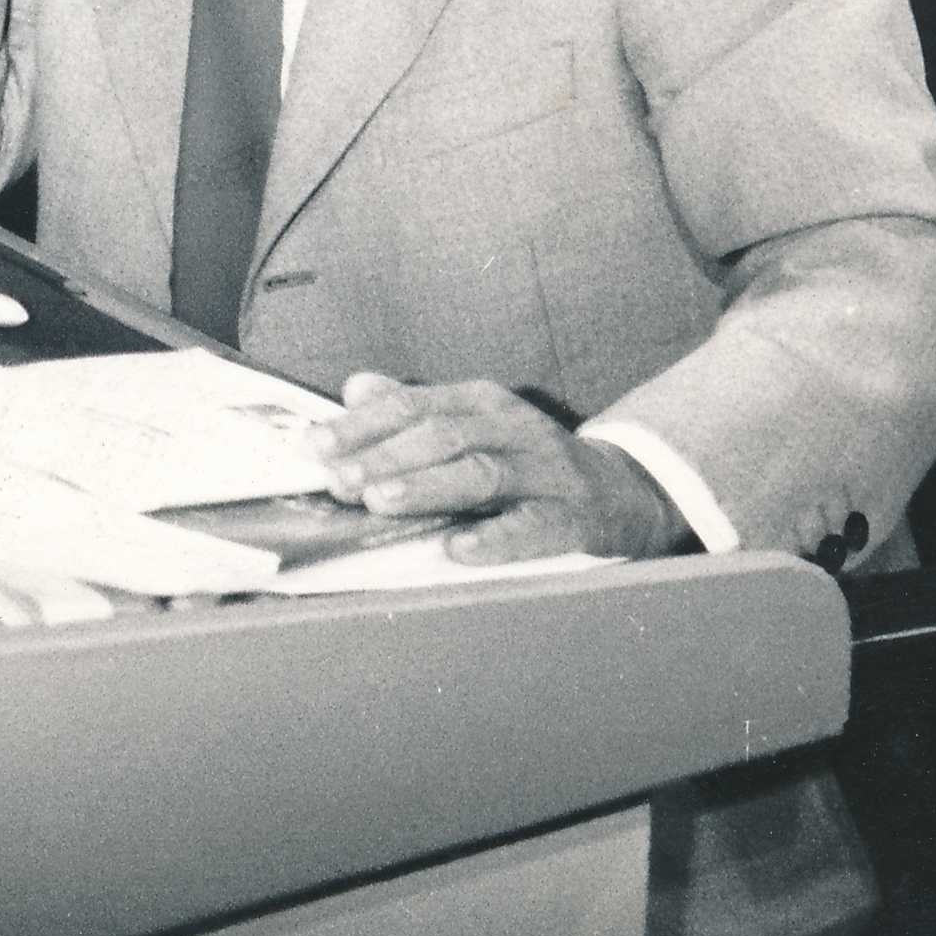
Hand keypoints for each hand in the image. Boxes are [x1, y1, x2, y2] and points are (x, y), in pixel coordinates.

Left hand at [315, 372, 691, 562]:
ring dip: (426, 486)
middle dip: (383, 457)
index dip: (360, 425)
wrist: (620, 491)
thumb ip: (413, 408)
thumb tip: (354, 387)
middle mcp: (511, 427)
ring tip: (378, 501)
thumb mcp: (472, 423)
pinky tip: (458, 549)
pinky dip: (495, 538)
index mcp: (480, 401)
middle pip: (441, 435)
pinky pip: (533, 527)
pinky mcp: (573, 517)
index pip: (412, 406)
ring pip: (480, 473)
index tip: (314, 446)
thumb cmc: (524, 459)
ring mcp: (544, 472)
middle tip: (338, 480)